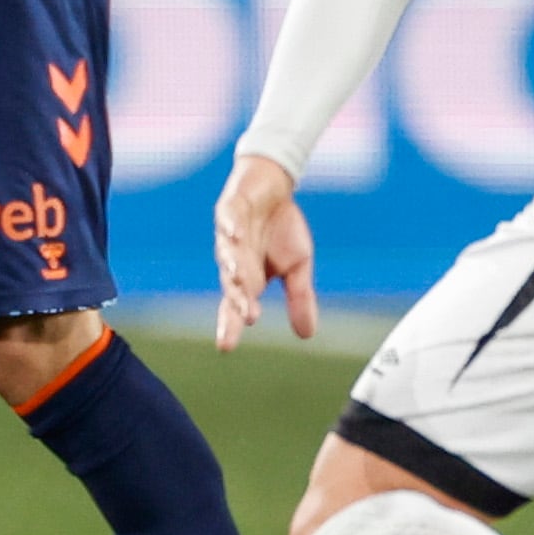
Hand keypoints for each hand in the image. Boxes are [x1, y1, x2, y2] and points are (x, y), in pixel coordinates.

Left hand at [211, 153, 316, 350]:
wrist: (274, 187)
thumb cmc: (281, 229)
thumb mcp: (298, 265)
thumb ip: (299, 296)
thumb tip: (307, 335)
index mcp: (247, 277)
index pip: (235, 305)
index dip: (230, 324)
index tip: (225, 347)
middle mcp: (234, 259)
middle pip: (231, 283)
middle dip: (236, 299)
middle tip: (245, 316)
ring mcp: (229, 233)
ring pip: (228, 252)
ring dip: (234, 264)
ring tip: (240, 277)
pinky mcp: (230, 207)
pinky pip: (228, 217)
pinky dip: (231, 225)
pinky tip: (236, 234)